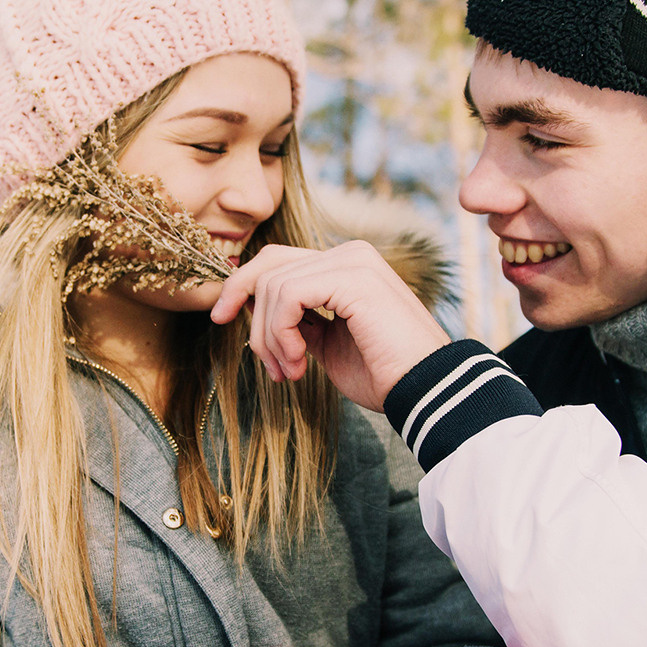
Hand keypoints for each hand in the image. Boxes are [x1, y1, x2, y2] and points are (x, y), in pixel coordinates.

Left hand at [210, 242, 450, 411]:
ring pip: (273, 286)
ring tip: (292, 372)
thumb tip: (259, 317)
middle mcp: (349, 254)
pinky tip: (300, 363)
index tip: (220, 318)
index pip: (278, 260)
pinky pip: (288, 296)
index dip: (242, 286)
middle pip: (269, 264)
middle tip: (266, 364)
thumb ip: (299, 323)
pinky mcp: (352, 278)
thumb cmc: (384, 375)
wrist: (425, 391)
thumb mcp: (328, 346)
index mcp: (346, 266)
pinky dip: (281, 333)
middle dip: (249, 313)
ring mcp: (352, 261)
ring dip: (270, 339)